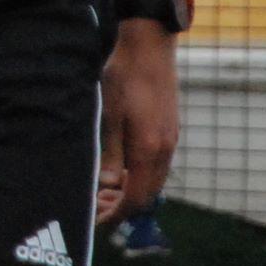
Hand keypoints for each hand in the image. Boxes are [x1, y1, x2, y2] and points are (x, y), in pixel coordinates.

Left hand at [98, 22, 178, 221]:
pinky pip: (155, 164)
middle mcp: (165, 149)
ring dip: (130, 190)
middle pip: (148, 194)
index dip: (117, 213)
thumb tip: (106, 185)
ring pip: (152, 180)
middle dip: (122, 206)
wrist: (149, 45)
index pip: (137, 198)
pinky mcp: (168, 128)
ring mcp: (169, 139)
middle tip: (95, 206)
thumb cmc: (124, 76)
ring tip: (103, 190)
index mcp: (150, 150)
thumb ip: (109, 153)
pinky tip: (118, 168)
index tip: (97, 220)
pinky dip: (137, 175)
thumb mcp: (109, 115)